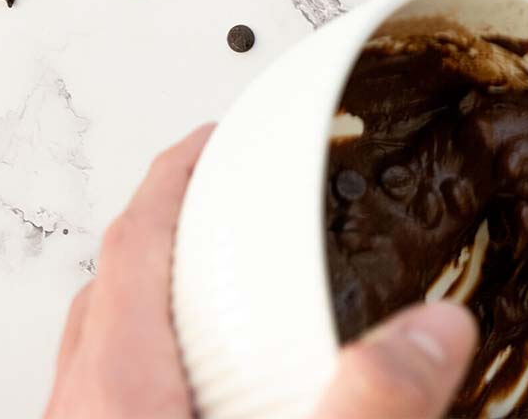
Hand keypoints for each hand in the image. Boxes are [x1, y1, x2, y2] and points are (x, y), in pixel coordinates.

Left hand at [45, 125, 478, 418]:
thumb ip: (369, 405)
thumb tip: (434, 331)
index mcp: (123, 393)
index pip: (136, 243)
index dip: (178, 176)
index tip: (216, 136)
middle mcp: (93, 411)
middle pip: (121, 282)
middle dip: (181, 226)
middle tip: (237, 201)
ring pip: (118, 341)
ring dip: (176, 294)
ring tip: (245, 286)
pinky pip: (132, 390)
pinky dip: (180, 357)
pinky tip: (239, 381)